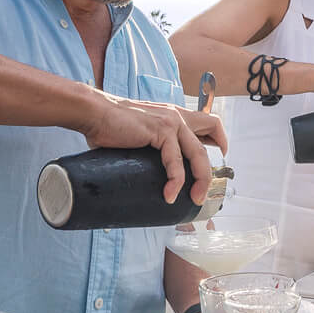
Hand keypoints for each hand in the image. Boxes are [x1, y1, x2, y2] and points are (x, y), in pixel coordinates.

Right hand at [79, 93, 229, 203]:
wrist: (94, 113)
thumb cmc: (111, 125)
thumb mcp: (140, 132)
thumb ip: (151, 145)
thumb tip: (149, 172)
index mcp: (174, 115)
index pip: (209, 122)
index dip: (219, 139)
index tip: (219, 157)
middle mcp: (177, 116)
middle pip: (210, 140)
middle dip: (210, 170)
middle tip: (203, 192)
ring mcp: (171, 122)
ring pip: (198, 154)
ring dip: (200, 180)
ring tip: (195, 199)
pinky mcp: (160, 130)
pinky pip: (176, 160)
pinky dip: (175, 180)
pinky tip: (170, 194)